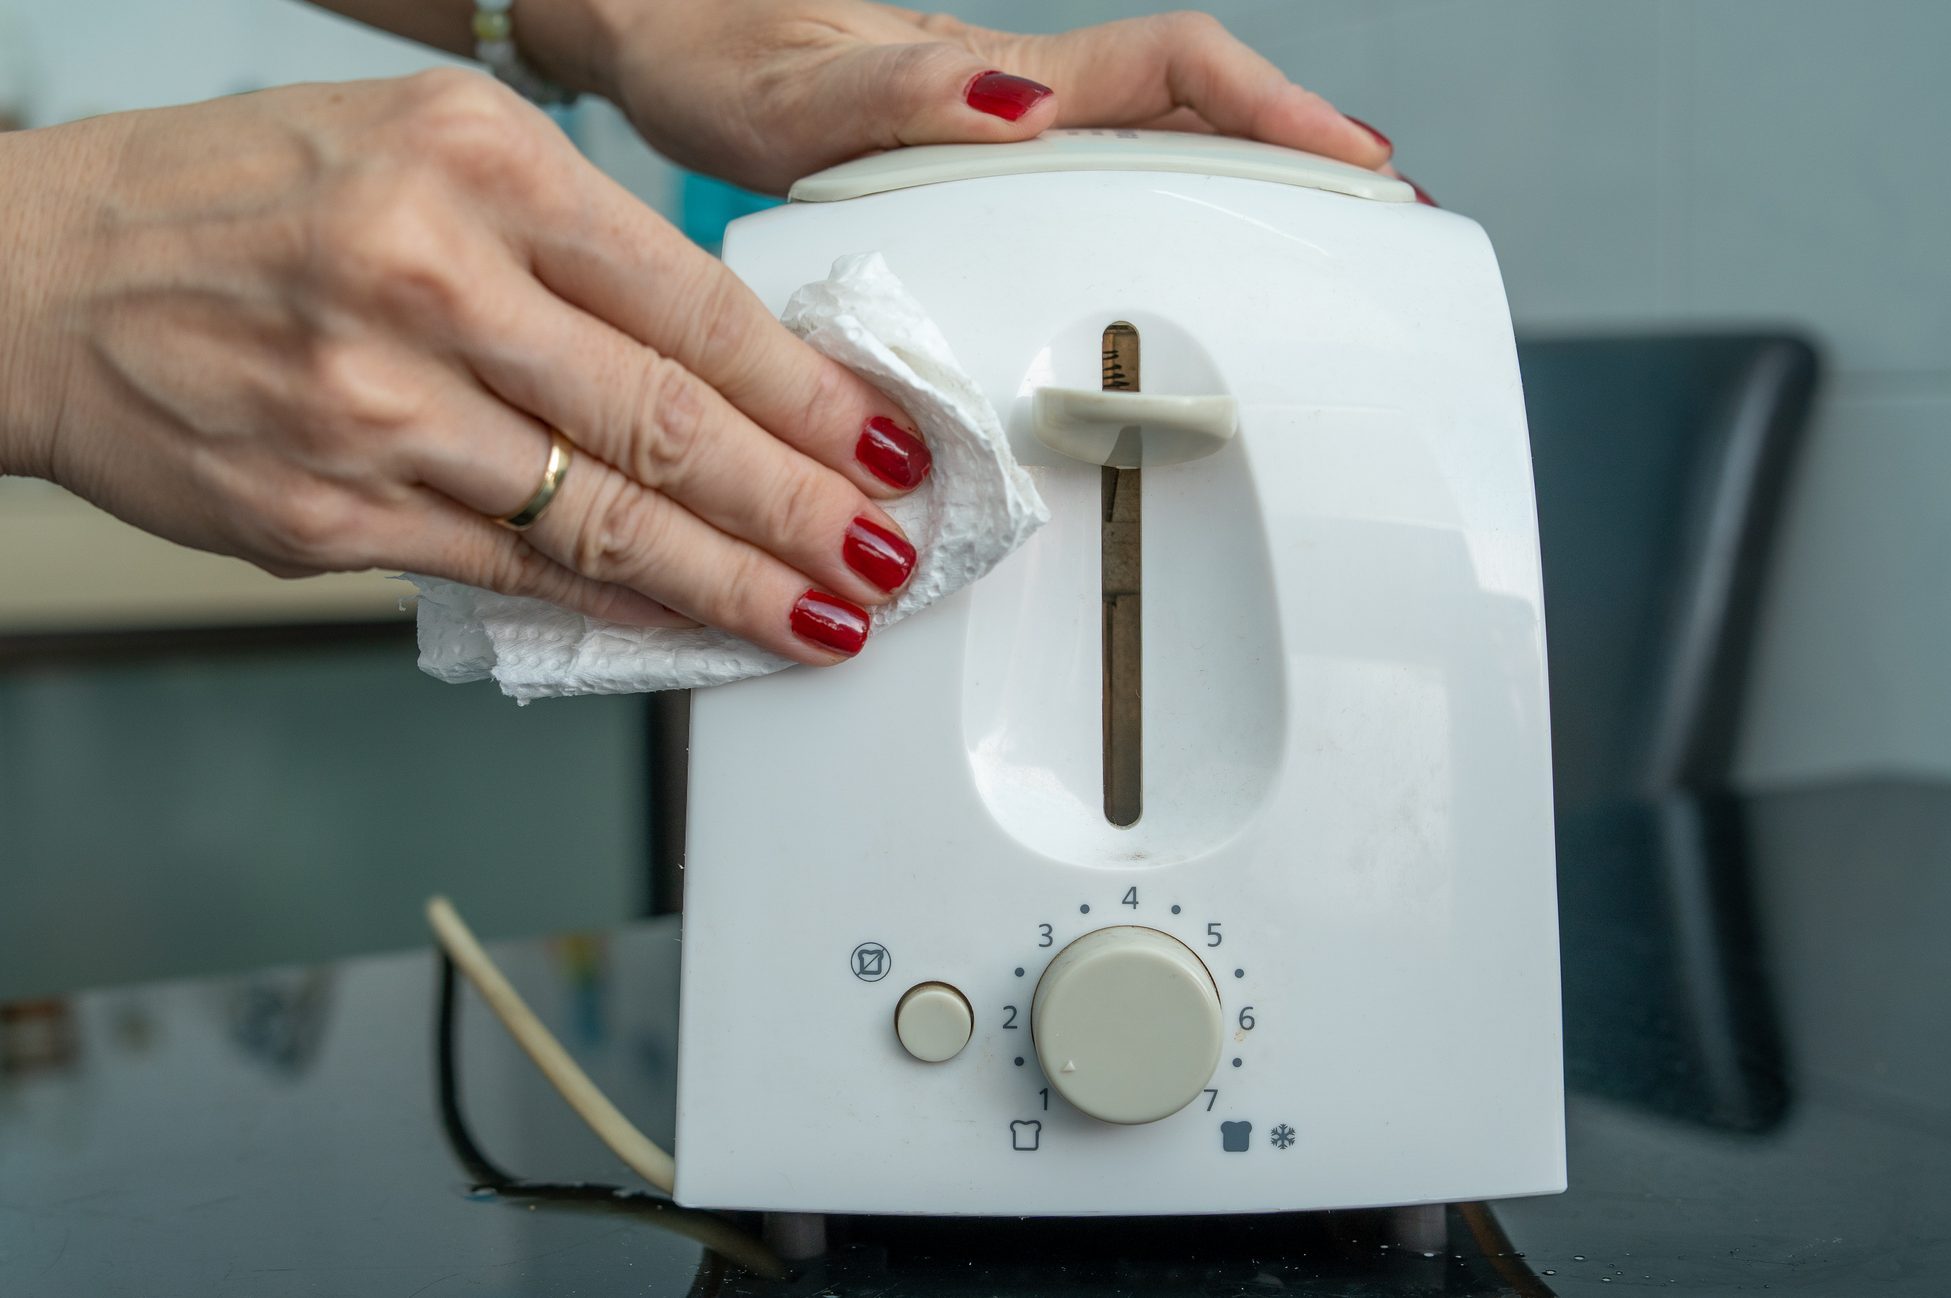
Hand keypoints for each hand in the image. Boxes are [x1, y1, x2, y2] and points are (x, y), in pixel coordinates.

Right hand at [0, 71, 931, 662]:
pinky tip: (689, 627)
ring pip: (604, 519)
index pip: (694, 302)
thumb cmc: (237, 200)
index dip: (809, 393)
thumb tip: (729, 360)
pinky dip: (617, 607)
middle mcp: (430, 281)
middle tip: (886, 555)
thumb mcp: (424, 149)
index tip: (887, 444)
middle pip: (669, 423)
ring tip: (823, 616)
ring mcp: (375, 410)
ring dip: (735, 583)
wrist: (38, 277)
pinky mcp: (329, 517)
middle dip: (803, 507)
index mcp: (475, 165)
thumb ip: (573, 241)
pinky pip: (513, 577)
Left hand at [586, 3, 1392, 193]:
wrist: (659, 42)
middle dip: (1297, 153)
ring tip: (1316, 244)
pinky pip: (1098, 178)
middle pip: (1193, 112)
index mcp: (994, 81)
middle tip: (1376, 217)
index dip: (1274, 112)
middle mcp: (1014, 101)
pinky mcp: (971, 159)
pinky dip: (1165, 206)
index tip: (1355, 162)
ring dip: (1246, 183)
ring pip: (1154, 145)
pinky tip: (1177, 252)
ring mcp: (999, 130)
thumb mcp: (791, 96)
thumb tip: (1016, 108)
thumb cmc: (715, 58)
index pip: (1172, 75)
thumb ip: (894, 100)